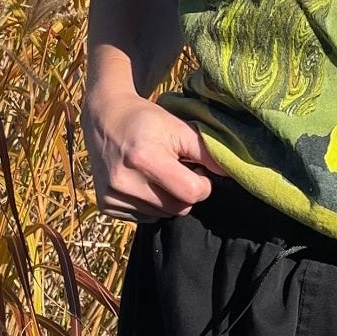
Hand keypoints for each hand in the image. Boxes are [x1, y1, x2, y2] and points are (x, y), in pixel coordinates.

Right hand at [80, 89, 227, 222]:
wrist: (105, 118)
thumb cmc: (147, 120)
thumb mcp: (179, 128)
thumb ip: (206, 152)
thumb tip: (231, 173)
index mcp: (144, 158)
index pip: (191, 193)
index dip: (202, 183)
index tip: (198, 169)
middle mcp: (125, 182)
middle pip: (178, 209)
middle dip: (186, 192)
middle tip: (181, 170)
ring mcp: (112, 197)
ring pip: (162, 215)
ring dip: (169, 198)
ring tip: (161, 173)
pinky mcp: (106, 206)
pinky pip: (144, 217)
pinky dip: (151, 204)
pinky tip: (144, 181)